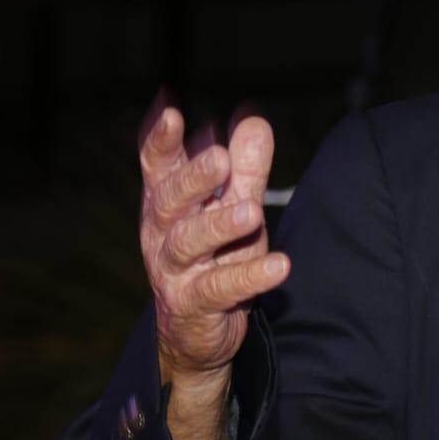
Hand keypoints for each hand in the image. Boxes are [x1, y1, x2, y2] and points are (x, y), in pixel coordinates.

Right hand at [139, 102, 289, 439]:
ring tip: (252, 211)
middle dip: (193, 178)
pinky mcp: (196, 305)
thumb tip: (251, 113)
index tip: (170, 107)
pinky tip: (280, 265)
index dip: (160, 138)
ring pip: (190, 243)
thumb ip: (244, 164)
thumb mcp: (233, 204)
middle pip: (170, 201)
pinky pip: (222, 288)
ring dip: (220, 224)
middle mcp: (163, 233)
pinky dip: (251, 276)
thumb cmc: (215, 254)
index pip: (158, 166)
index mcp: (168, 202)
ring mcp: (175, 271)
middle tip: (219, 159)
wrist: (196, 332)